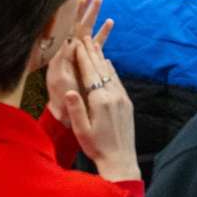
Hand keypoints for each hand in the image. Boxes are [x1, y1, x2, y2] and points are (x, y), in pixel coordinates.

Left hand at [46, 0, 114, 124]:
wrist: (64, 116)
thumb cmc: (61, 102)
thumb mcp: (59, 81)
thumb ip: (63, 61)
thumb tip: (70, 40)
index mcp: (60, 55)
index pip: (66, 28)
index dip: (71, 13)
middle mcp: (68, 53)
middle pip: (76, 25)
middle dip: (82, 8)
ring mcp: (78, 56)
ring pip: (86, 31)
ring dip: (92, 15)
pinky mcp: (87, 62)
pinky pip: (95, 43)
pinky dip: (102, 33)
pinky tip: (110, 21)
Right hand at [62, 36, 140, 182]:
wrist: (121, 160)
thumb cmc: (97, 148)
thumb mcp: (82, 131)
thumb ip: (76, 109)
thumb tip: (69, 90)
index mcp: (100, 101)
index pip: (90, 73)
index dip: (83, 57)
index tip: (77, 43)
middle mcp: (113, 96)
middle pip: (101, 69)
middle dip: (92, 52)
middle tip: (86, 37)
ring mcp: (122, 98)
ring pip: (110, 73)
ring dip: (101, 58)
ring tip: (95, 45)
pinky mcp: (127, 102)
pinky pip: (117, 81)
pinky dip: (111, 70)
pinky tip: (108, 64)